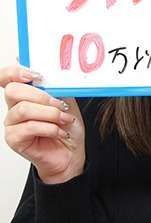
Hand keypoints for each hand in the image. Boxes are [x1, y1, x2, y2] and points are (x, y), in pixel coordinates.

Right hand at [2, 60, 85, 182]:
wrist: (71, 154)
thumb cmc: (67, 128)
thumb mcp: (66, 101)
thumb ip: (56, 86)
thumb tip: (48, 67)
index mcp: (25, 94)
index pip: (7, 77)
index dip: (16, 71)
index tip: (36, 75)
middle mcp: (14, 107)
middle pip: (13, 90)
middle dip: (41, 96)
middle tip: (60, 104)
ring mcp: (12, 123)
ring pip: (23, 109)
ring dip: (49, 113)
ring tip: (65, 119)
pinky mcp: (14, 139)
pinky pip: (28, 128)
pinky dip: (49, 128)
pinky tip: (60, 132)